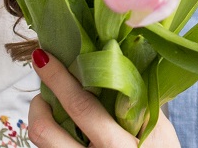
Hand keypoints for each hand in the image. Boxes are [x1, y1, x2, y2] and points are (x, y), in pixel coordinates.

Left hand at [27, 49, 179, 147]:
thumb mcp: (159, 130)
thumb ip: (138, 101)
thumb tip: (114, 62)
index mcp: (117, 146)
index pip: (80, 107)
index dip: (58, 79)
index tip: (44, 58)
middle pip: (45, 131)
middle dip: (38, 103)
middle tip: (45, 89)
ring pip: (41, 144)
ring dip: (42, 119)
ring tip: (53, 107)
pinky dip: (52, 134)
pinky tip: (64, 127)